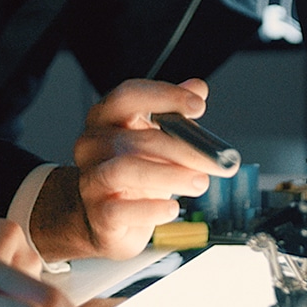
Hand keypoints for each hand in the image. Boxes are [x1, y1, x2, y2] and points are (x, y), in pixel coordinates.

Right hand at [33, 78, 237, 260]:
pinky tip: (172, 208)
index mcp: (105, 118)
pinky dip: (152, 209)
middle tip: (216, 160)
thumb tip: (197, 87)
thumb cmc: (136, 172)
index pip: (129, 95)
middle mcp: (91, 145)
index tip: (199, 106)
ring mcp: (90, 179)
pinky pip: (121, 210)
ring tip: (200, 182)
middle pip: (139, 138)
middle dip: (185, 148)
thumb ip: (174, 112)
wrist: (108, 219)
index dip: (165, 96)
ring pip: (127, 169)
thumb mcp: (156, 138)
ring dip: (171, 175)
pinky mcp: (96, 213)